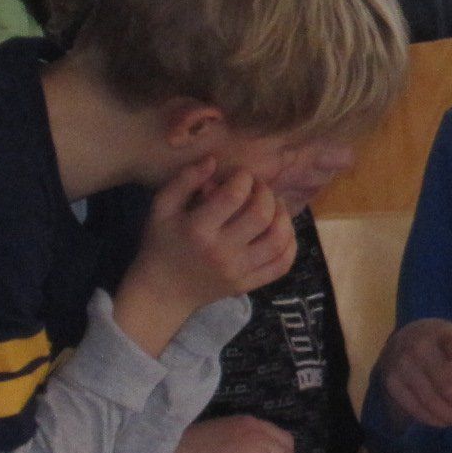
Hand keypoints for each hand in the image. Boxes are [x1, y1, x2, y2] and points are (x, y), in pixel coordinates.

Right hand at [116, 161, 294, 349]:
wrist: (162, 291)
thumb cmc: (161, 243)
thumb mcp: (161, 208)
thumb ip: (184, 180)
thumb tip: (213, 161)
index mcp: (197, 230)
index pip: (233, 196)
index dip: (244, 178)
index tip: (241, 176)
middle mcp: (220, 252)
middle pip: (261, 216)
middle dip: (266, 193)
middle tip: (259, 188)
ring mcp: (237, 271)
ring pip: (278, 240)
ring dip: (284, 216)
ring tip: (275, 206)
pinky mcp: (247, 285)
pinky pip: (281, 265)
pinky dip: (290, 245)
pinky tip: (283, 231)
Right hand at [373, 317, 451, 429]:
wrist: (403, 340)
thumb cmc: (443, 346)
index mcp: (446, 332)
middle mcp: (420, 346)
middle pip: (449, 385)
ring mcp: (402, 365)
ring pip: (433, 402)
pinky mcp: (392, 383)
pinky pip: (417, 410)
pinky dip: (436, 420)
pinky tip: (446, 418)